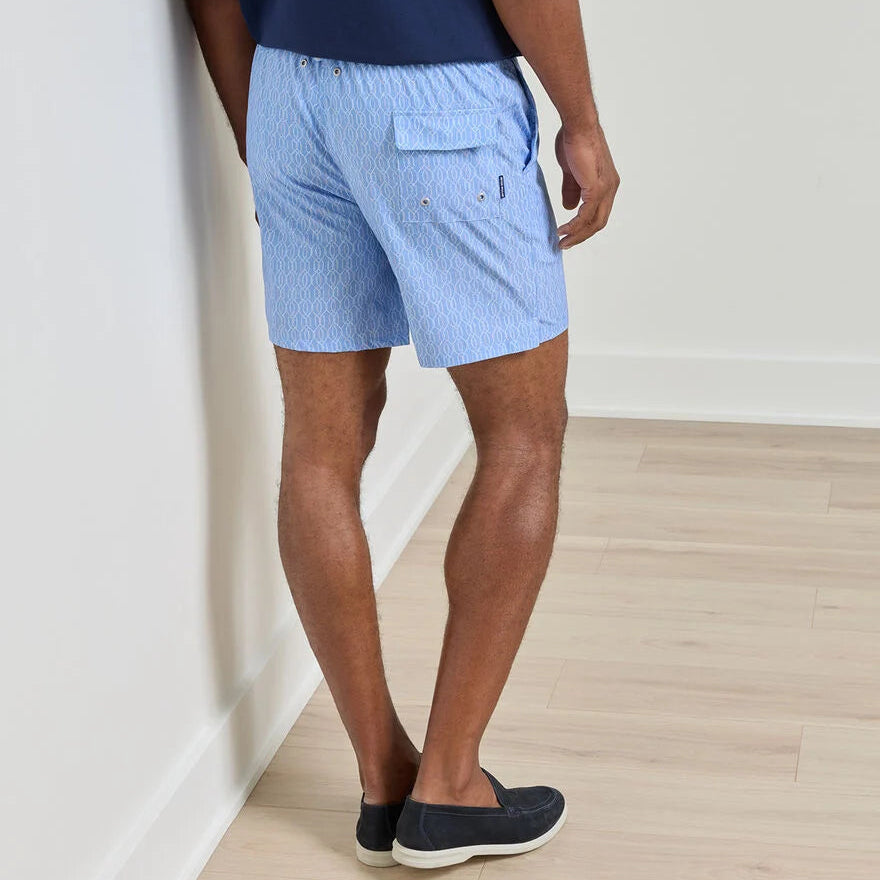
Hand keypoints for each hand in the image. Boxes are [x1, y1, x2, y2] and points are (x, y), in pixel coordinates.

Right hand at [555, 123, 619, 248]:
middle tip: (565, 244)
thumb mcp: (572, 171)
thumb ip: (572, 190)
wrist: (578, 126)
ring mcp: (605, 189)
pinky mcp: (597, 188)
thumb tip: (569, 208)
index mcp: (606, 184)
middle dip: (581, 236)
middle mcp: (610, 188)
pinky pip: (586, 215)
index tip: (569, 233)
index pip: (598, 212)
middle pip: (598, 222)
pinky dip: (574, 226)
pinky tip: (563, 230)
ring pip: (593, 222)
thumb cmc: (575, 141)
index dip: (584, 226)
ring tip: (562, 241)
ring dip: (577, 235)